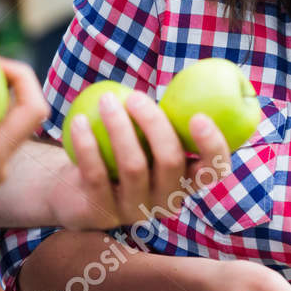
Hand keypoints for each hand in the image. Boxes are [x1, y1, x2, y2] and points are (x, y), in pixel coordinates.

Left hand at [43, 87, 233, 232]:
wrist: (75, 189)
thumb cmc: (122, 149)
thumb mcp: (147, 135)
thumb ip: (167, 116)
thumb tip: (189, 78)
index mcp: (187, 180)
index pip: (214, 169)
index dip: (213, 146)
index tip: (198, 116)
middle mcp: (167, 200)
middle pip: (171, 161)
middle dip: (155, 124)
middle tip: (136, 97)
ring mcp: (135, 210)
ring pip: (133, 166)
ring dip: (119, 127)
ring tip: (106, 100)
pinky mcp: (102, 213)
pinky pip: (97, 174)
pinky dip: (87, 143)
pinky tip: (79, 120)